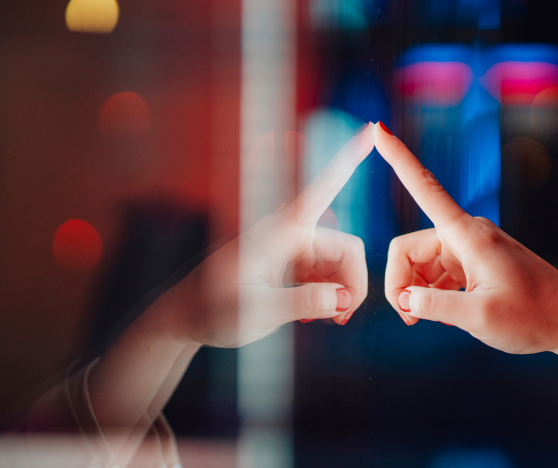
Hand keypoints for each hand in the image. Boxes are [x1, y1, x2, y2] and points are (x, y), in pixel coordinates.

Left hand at [161, 123, 373, 347]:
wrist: (187, 317)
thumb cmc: (214, 311)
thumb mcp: (258, 313)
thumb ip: (303, 304)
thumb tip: (344, 298)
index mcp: (278, 232)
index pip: (321, 189)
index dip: (347, 161)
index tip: (371, 130)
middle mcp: (288, 233)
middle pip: (347, 248)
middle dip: (353, 282)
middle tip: (342, 318)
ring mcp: (291, 247)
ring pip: (340, 263)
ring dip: (341, 291)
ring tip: (328, 320)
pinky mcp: (291, 262)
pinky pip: (327, 272)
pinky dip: (329, 293)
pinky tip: (312, 315)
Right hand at [375, 122, 557, 354]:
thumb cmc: (533, 317)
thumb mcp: (478, 318)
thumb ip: (433, 306)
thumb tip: (405, 299)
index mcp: (467, 235)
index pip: (423, 187)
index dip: (398, 158)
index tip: (378, 128)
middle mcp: (466, 233)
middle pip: (408, 248)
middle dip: (401, 282)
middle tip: (411, 319)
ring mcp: (470, 248)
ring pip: (420, 264)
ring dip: (418, 292)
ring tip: (435, 320)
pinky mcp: (475, 262)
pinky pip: (437, 272)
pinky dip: (433, 293)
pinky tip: (450, 314)